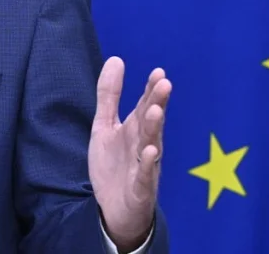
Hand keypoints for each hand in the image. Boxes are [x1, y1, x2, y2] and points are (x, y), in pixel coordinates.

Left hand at [88, 56, 170, 250]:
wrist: (113, 209)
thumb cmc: (114, 164)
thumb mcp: (105, 125)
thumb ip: (109, 95)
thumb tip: (116, 59)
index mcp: (135, 130)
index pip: (145, 106)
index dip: (151, 90)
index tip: (158, 72)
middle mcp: (144, 145)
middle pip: (151, 122)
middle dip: (157, 103)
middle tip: (164, 84)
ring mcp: (144, 167)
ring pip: (151, 145)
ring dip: (154, 129)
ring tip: (156, 111)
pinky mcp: (140, 188)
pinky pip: (145, 175)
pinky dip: (148, 164)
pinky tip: (150, 151)